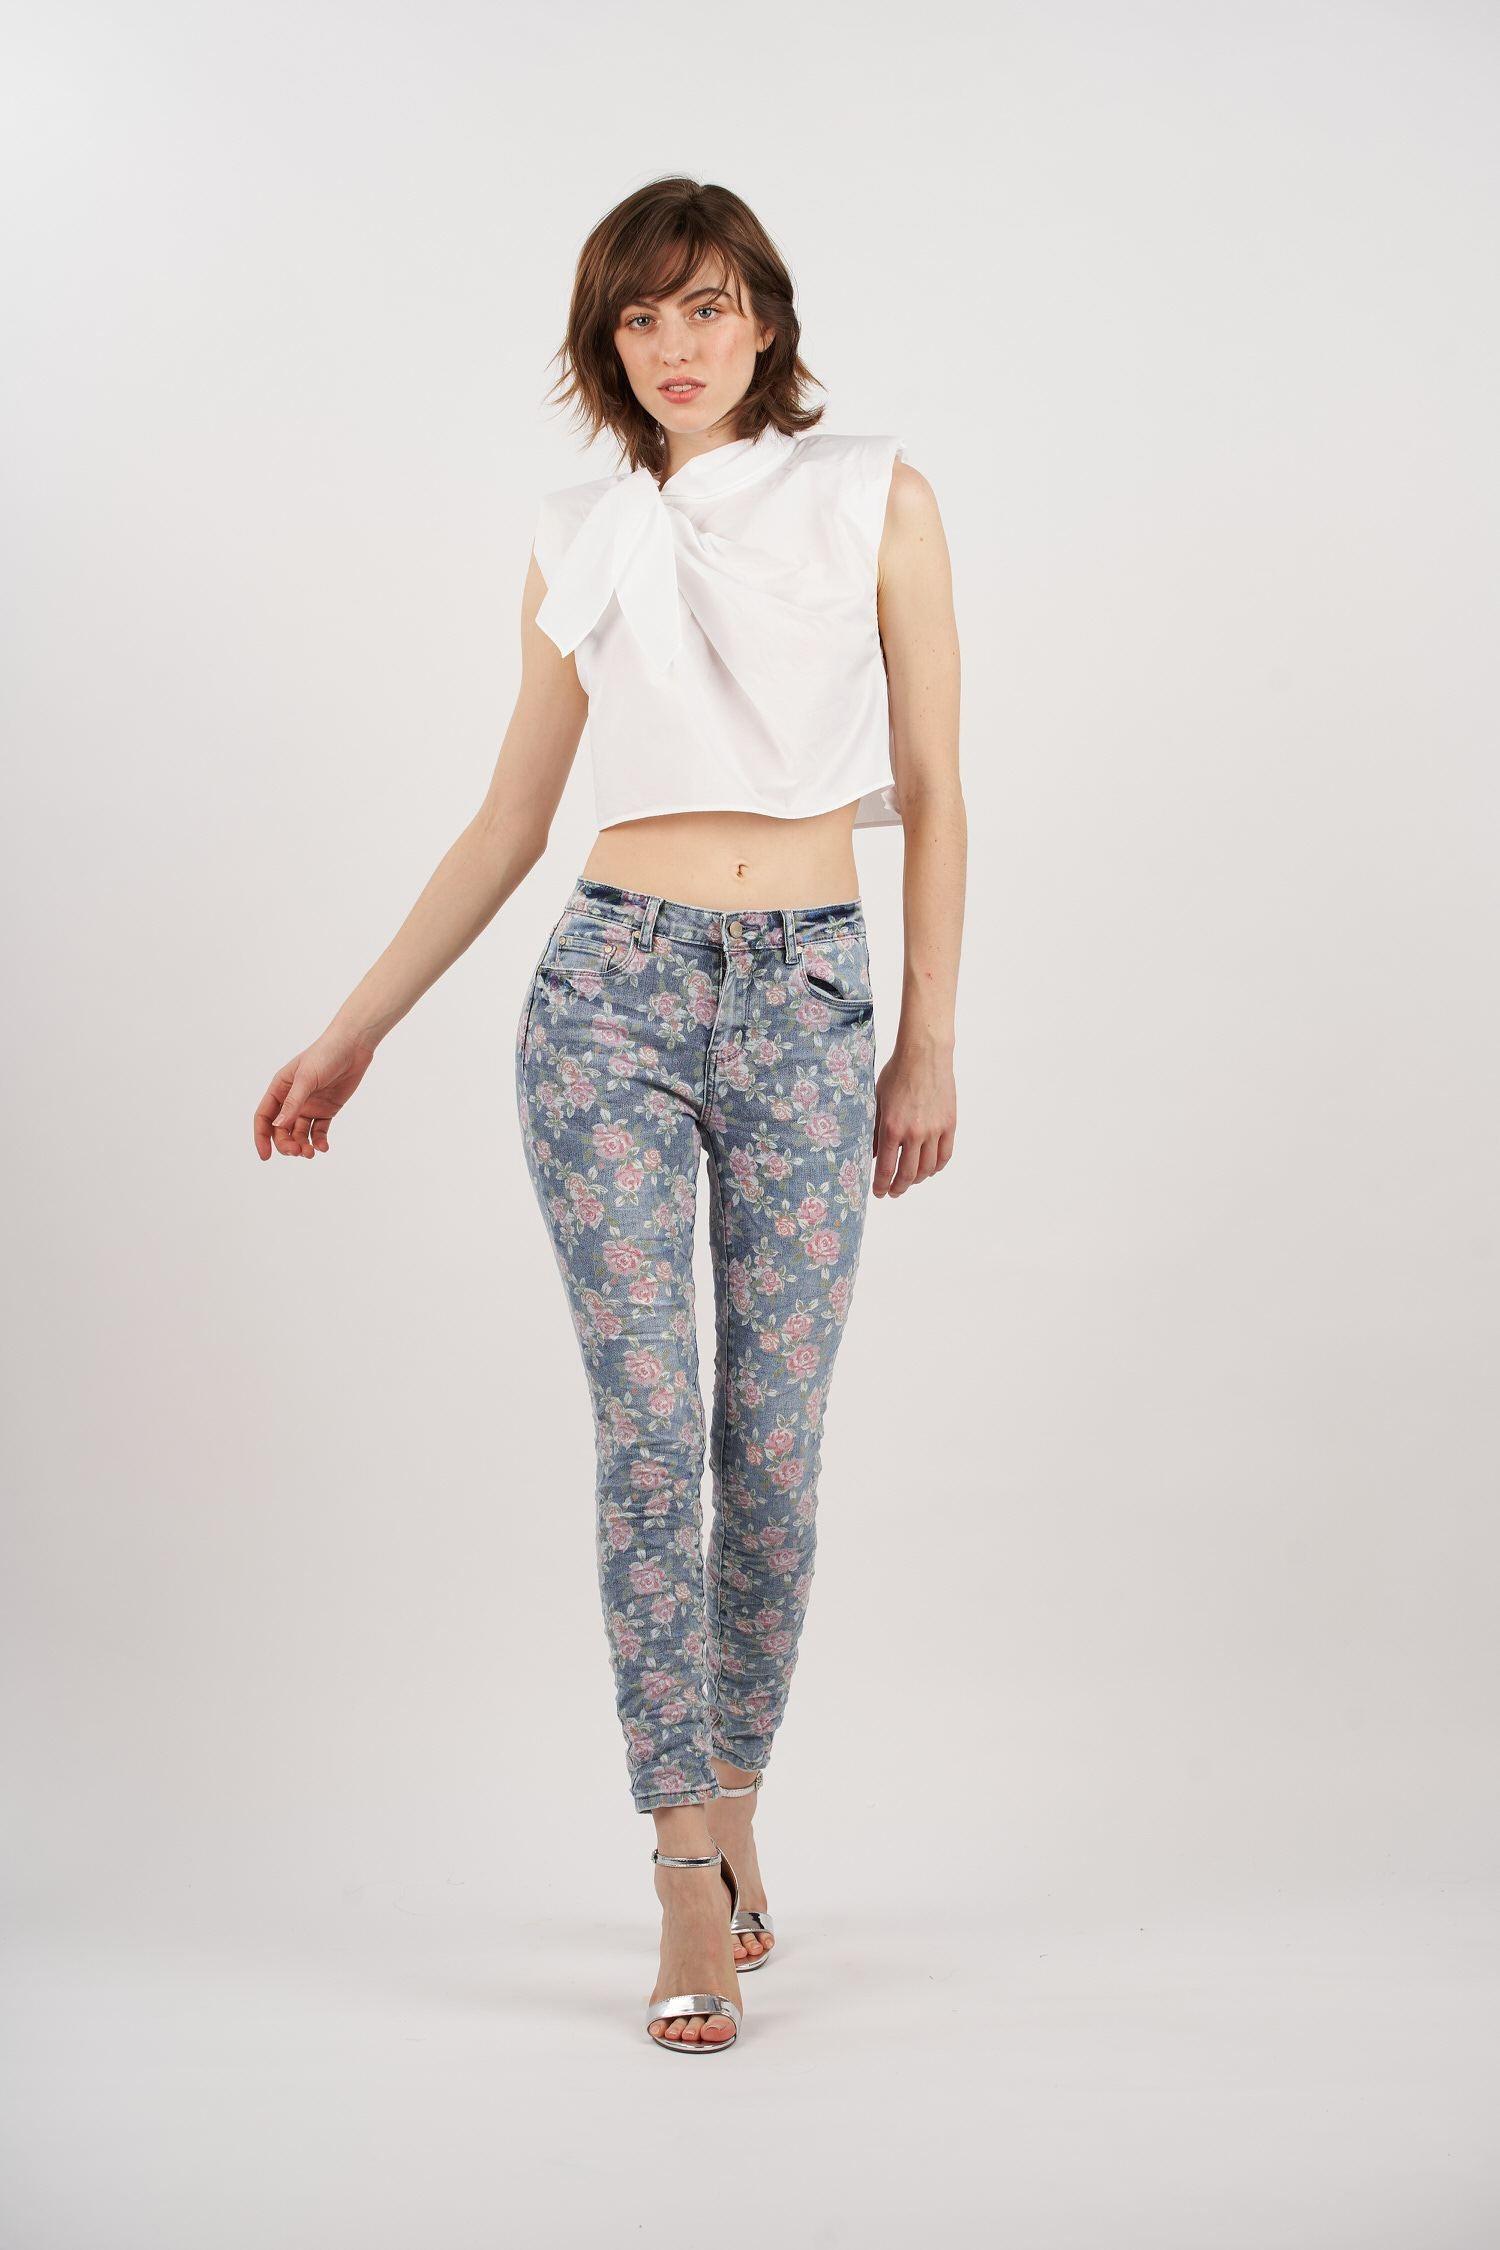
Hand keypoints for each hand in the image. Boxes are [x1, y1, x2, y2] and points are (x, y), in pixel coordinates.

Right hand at [253, 1026, 376, 1159]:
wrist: (353, 1047)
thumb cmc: (325, 1055)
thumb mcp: (306, 1078)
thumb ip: (293, 1102)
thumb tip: (278, 1126)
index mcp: (280, 1088)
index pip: (264, 1117)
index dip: (262, 1137)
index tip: (265, 1156)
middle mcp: (292, 1099)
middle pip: (281, 1130)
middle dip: (286, 1144)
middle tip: (298, 1152)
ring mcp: (309, 1106)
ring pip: (299, 1133)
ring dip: (302, 1145)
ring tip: (311, 1153)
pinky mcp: (326, 1110)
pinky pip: (318, 1131)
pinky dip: (319, 1141)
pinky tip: (323, 1147)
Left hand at [872, 1038, 955, 1196]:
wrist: (924, 1054)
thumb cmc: (897, 1074)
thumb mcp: (877, 1101)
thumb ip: (874, 1130)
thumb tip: (872, 1154)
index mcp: (892, 1128)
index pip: (886, 1168)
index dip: (881, 1185)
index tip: (878, 1193)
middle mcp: (914, 1133)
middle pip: (908, 1174)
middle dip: (898, 1188)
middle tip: (893, 1192)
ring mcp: (934, 1130)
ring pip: (928, 1168)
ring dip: (917, 1179)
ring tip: (910, 1181)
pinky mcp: (949, 1124)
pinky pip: (945, 1155)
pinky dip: (937, 1167)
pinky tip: (930, 1169)